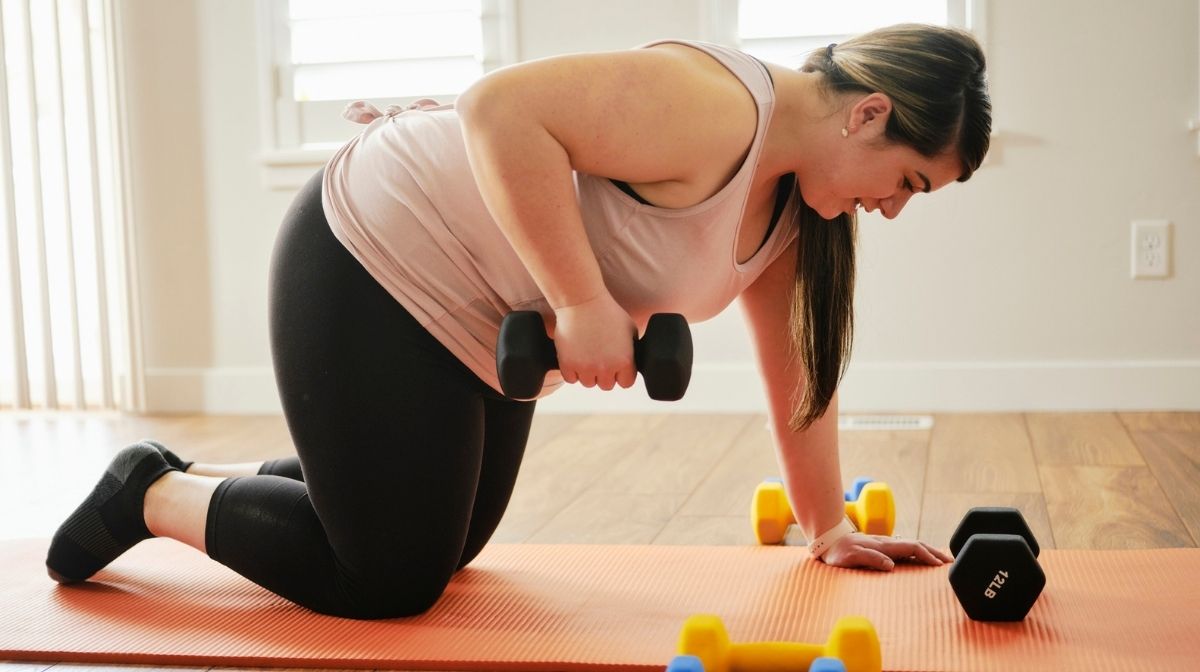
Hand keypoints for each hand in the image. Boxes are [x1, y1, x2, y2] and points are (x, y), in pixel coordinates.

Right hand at [551, 292, 637, 391]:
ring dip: (587, 372)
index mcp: (625, 361)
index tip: (616, 364)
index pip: (626, 383)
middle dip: (604, 373)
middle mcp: (606, 368)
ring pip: (588, 383)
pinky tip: (575, 356)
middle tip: (599, 357)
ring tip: (586, 354)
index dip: (621, 374)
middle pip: (606, 385)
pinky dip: (571, 370)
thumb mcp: (630, 329)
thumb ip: (632, 349)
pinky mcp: (567, 364)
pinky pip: (570, 379)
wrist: (582, 301)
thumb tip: (632, 360)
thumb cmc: (607, 311)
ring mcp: (585, 368)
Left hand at [820, 532, 952, 570]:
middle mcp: (888, 543)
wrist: (828, 543)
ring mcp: (886, 545)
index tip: (939, 566)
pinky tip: (922, 560)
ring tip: (942, 561)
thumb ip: (870, 558)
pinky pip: (905, 550)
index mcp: (884, 545)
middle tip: (951, 563)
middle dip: (935, 552)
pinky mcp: (883, 549)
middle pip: (917, 545)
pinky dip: (918, 554)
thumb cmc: (839, 553)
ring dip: (928, 552)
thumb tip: (891, 565)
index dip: (927, 556)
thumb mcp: (851, 557)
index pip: (912, 547)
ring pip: (912, 547)